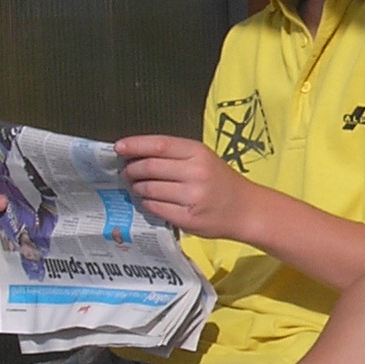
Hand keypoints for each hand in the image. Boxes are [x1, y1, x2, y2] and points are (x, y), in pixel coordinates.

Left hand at [116, 135, 259, 240]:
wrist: (246, 209)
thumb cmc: (220, 182)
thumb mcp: (203, 159)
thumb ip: (174, 156)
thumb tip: (136, 156)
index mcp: (198, 153)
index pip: (159, 145)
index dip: (135, 145)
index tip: (118, 148)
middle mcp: (196, 173)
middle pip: (150, 167)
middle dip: (132, 169)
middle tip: (127, 172)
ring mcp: (193, 197)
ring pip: (150, 189)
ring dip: (137, 188)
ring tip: (138, 187)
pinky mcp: (189, 218)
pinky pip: (156, 207)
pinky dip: (147, 203)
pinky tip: (148, 201)